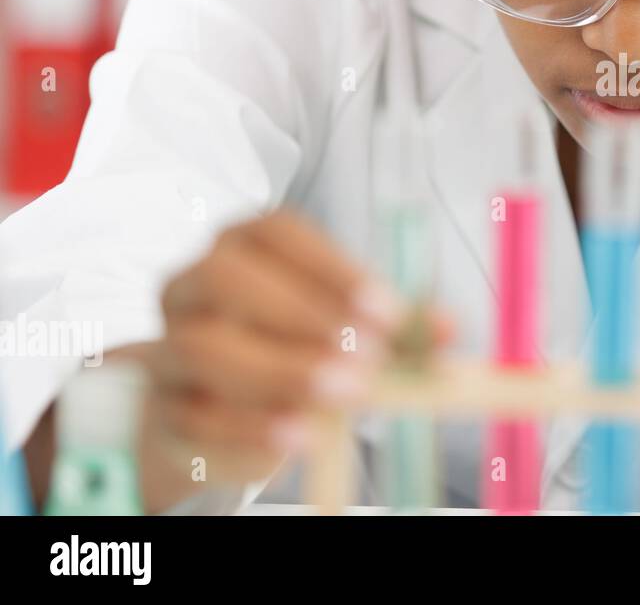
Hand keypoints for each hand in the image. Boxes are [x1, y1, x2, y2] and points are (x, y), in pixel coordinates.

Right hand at [139, 210, 445, 510]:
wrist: (225, 411)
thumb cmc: (292, 348)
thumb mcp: (348, 329)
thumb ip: (395, 326)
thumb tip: (447, 328)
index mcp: (243, 245)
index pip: (276, 231)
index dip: (331, 266)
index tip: (385, 309)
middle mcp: (195, 284)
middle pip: (228, 278)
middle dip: (304, 315)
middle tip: (368, 355)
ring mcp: (169, 345)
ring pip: (204, 347)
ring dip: (282, 371)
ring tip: (345, 394)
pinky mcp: (164, 408)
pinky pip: (194, 414)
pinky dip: (251, 427)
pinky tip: (301, 437)